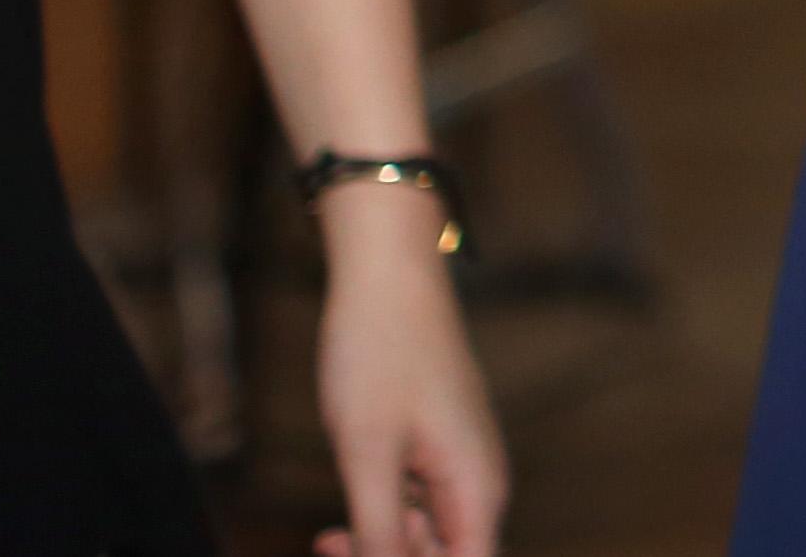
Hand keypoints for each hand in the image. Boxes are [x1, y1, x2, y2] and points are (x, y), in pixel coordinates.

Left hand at [308, 188, 503, 556]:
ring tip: (326, 538)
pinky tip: (339, 524)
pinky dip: (380, 523)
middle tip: (329, 543)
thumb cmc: (380, 354)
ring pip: (428, 542)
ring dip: (381, 549)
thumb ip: (380, 531)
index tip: (359, 552)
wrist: (387, 276)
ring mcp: (460, 466)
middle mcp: (480, 484)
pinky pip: (419, 512)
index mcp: (478, 489)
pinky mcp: (438, 453)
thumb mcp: (366, 455)